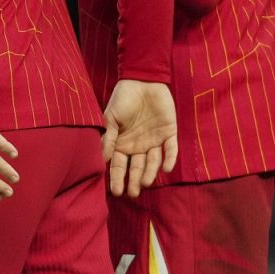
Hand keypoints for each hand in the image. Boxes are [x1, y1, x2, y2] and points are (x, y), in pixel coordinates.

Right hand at [101, 79, 178, 197]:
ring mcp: (154, 140)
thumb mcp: (110, 117)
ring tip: (145, 183)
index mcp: (123, 144)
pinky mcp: (169, 133)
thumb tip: (103, 159)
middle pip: (137, 168)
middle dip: (134, 181)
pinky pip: (171, 149)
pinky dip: (169, 158)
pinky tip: (166, 168)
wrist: (142, 80)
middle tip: (132, 193)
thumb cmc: (123, 98)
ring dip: (150, 173)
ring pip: (153, 162)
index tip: (116, 191)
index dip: (117, 178)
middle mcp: (139, 146)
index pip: (120, 165)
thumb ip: (108, 138)